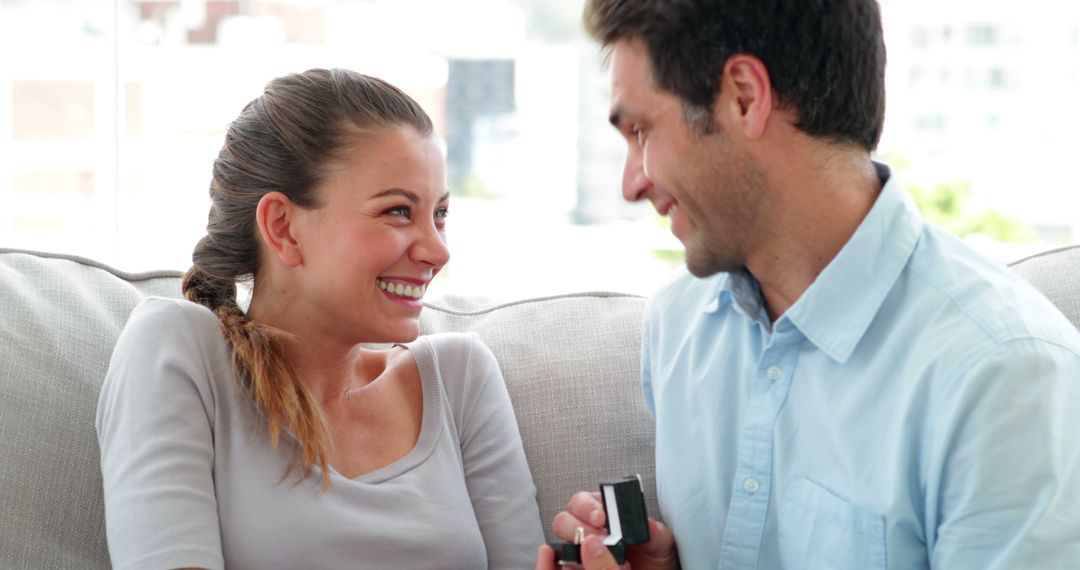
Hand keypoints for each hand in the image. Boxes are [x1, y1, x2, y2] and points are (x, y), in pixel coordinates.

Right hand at [537, 491, 678, 569]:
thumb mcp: (661, 545)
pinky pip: (565, 567)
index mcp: (603, 514)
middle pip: (563, 521)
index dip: (587, 506)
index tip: (601, 517)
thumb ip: (656, 533)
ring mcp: (580, 554)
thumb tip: (648, 525)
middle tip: (600, 539)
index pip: (581, 501)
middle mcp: (587, 532)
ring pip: (562, 547)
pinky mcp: (578, 569)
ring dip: (577, 552)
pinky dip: (572, 567)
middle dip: (578, 528)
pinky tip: (591, 568)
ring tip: (603, 559)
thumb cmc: (655, 560)